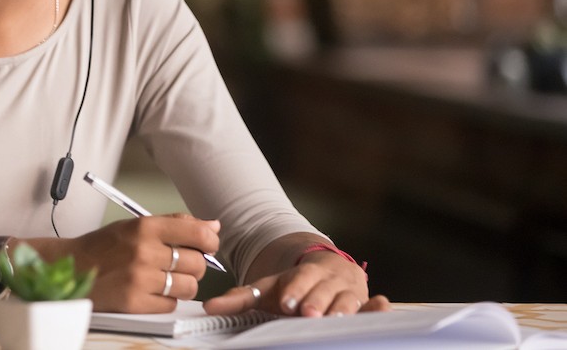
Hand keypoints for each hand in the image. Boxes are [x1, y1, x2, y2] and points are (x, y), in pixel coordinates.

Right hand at [61, 213, 220, 312]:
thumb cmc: (103, 246)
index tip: (207, 245)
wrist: (70, 267)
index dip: (209, 241)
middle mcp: (144, 251)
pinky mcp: (134, 302)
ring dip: (182, 285)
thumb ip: (175, 223)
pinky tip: (151, 291)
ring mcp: (139, 278)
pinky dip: (165, 300)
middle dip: (193, 266)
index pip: (197, 233)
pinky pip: (171, 304)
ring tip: (165, 279)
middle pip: (197, 263)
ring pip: (189, 287)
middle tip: (178, 265)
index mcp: (145, 227)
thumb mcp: (135, 225)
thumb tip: (212, 226)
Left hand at [204, 249, 389, 317]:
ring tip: (336, 319)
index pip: (298, 281)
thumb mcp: (268, 289)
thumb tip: (209, 307)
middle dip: (316, 302)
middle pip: (323, 291)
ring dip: (343, 308)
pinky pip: (373, 305)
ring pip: (347, 299)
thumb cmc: (294, 287)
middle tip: (308, 314)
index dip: (295, 290)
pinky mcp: (365, 302)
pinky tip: (382, 306)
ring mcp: (348, 291)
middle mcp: (327, 280)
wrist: (326, 271)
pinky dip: (378, 307)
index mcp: (303, 274)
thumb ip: (240, 299)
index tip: (288, 302)